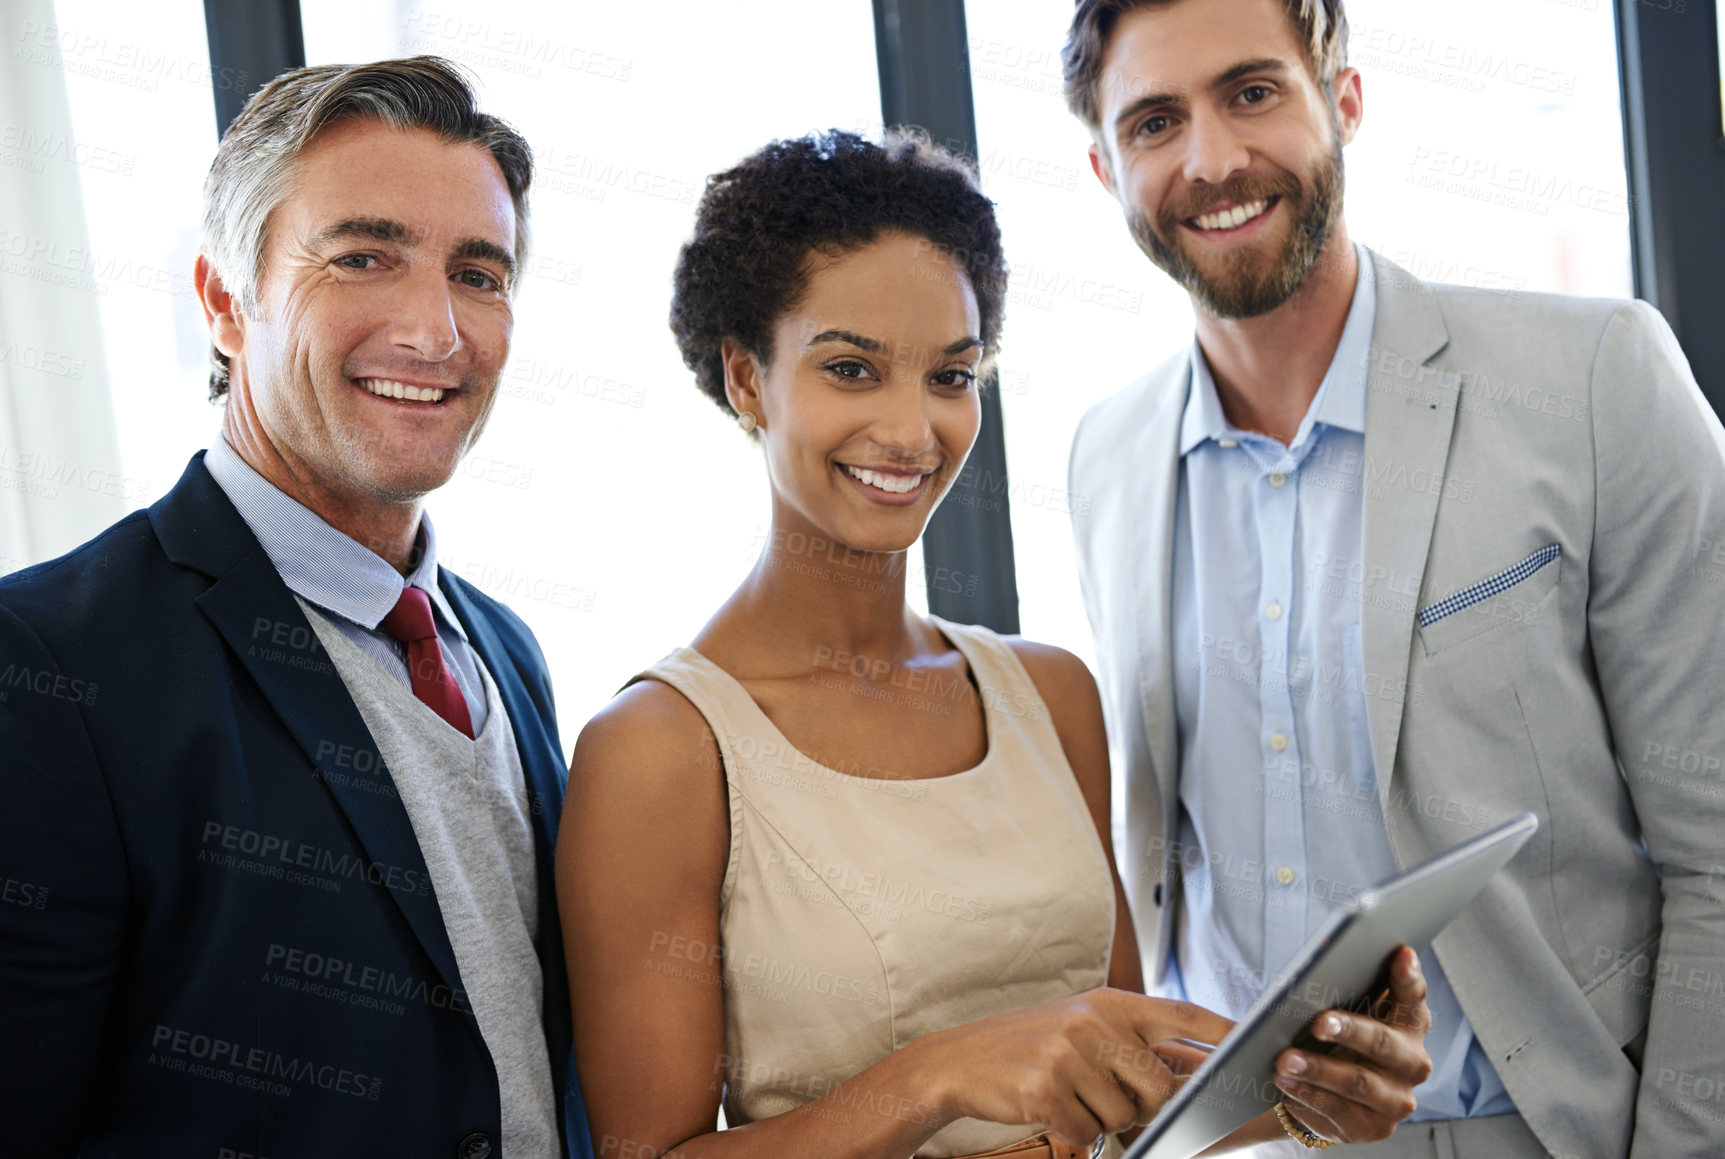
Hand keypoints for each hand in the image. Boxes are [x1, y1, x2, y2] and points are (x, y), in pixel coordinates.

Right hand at [920, 988, 1234, 1148]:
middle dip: (1142, 1105)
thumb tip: (1186, 1075)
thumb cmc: (1028, 1046)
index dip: (1219, 1030)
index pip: (1179, 1013)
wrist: (960, 1061)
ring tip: (1066, 1094)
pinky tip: (1047, 1108)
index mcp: (1107, 1002)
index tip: (1253, 1042)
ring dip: (1099, 1118)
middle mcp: (1092, 1021)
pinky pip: (1087, 1133)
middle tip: (1105, 1097)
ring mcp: (1068, 1054)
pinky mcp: (1046, 1088)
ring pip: (1123, 1115)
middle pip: (1158, 1084)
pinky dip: (1071, 1133)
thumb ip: (1128, 1044)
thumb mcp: (1079, 1027)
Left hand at [1273, 946, 1433, 1144]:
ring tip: (1284, 1061)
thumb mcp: (1348, 1011)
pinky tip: (1287, 1086)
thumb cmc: (1340, 1038)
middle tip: (1318, 1023)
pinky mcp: (1373, 1128)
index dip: (1408, 978)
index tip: (1401, 954)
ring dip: (1318, 1071)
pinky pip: (1339, 1114)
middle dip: (1350, 1031)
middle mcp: (1412, 1063)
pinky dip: (1309, 1097)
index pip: (1413, 997)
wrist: (1332, 1092)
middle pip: (1383, 1044)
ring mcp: (1396, 1099)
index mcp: (1410, 1025)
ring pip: (1357, 1083)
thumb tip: (1325, 957)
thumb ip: (1349, 987)